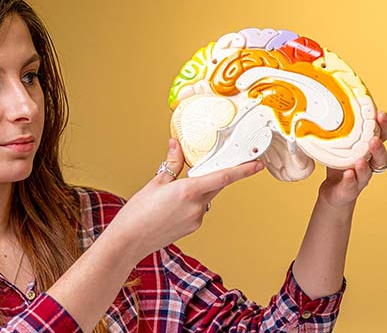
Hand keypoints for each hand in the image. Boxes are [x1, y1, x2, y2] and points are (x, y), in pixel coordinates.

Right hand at [107, 138, 264, 262]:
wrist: (129, 241)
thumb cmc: (137, 213)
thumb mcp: (155, 183)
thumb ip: (172, 164)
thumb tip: (176, 145)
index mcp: (188, 191)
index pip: (222, 177)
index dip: (243, 170)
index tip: (257, 164)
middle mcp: (196, 206)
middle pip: (215, 185)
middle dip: (214, 174)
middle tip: (207, 165)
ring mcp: (196, 219)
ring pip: (205, 197)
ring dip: (197, 189)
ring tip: (171, 193)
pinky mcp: (192, 227)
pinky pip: (198, 209)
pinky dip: (191, 202)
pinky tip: (171, 206)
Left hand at [319, 110, 386, 207]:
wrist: (334, 190)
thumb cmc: (338, 163)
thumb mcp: (336, 143)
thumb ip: (334, 128)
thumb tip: (318, 104)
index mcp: (367, 148)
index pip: (382, 135)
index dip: (385, 125)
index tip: (381, 114)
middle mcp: (370, 163)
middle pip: (382, 155)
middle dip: (379, 146)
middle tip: (374, 140)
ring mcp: (362, 177)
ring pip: (370, 171)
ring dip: (366, 164)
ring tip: (360, 159)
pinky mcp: (351, 189)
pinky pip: (353, 184)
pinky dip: (351, 179)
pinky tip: (348, 173)